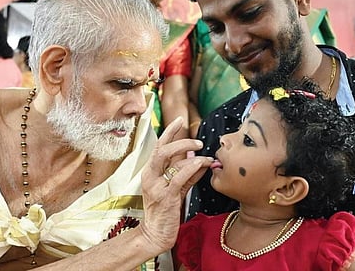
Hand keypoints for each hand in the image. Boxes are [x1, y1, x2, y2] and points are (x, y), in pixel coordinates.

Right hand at [139, 117, 212, 252]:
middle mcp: (150, 176)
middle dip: (179, 139)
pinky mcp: (165, 197)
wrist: (155, 234)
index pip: (159, 146)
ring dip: (190, 154)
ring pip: (169, 160)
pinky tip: (200, 163)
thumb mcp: (176, 189)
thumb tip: (202, 160)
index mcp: (151, 172)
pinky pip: (178, 177)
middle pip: (162, 149)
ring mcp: (156, 186)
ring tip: (205, 155)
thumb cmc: (165, 211)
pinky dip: (190, 167)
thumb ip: (188, 174)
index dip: (169, 132)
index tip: (180, 119)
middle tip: (198, 141)